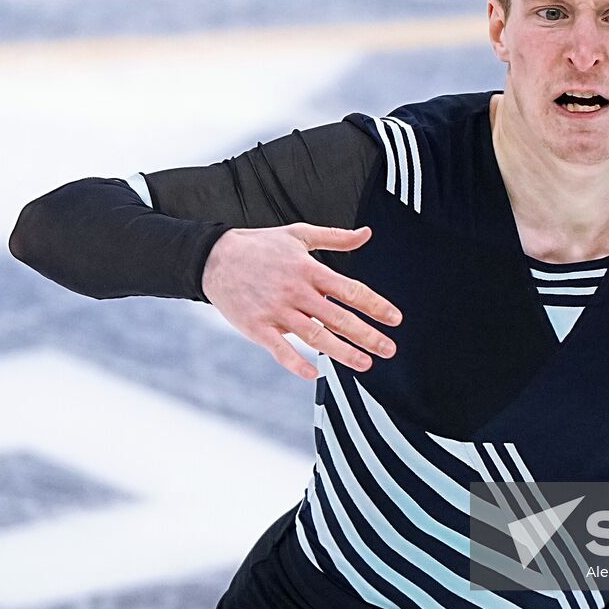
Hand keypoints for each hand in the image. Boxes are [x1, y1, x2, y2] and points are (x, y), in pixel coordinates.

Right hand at [201, 223, 402, 380]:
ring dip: (342, 352)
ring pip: (315, 336)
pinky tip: (313, 375)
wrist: (214, 257)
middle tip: (389, 349)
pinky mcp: (257, 327)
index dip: (375, 305)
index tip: (395, 319)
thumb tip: (366, 233)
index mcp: (309, 269)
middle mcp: (296, 291)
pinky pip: (279, 349)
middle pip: (338, 317)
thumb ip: (335, 237)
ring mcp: (276, 311)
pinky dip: (295, 362)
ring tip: (365, 364)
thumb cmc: (260, 246)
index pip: (350, 289)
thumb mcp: (299, 235)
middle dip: (367, 335)